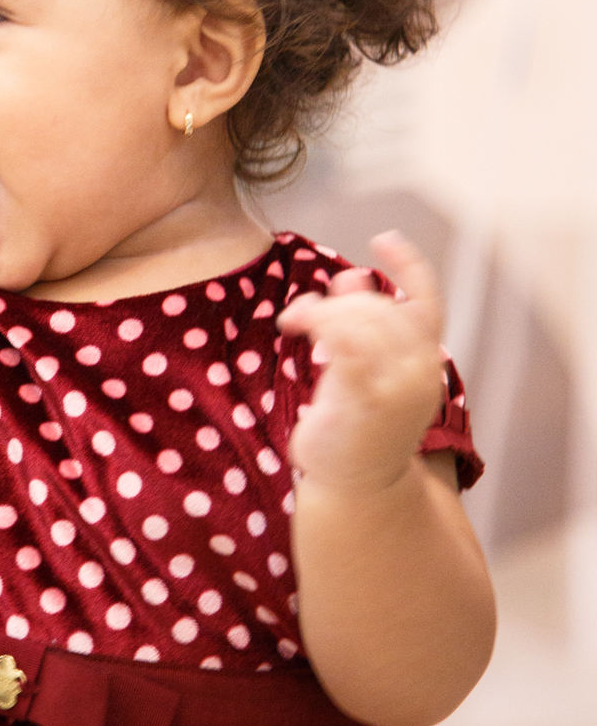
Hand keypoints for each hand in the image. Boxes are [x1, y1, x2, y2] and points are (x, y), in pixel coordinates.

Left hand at [277, 232, 444, 494]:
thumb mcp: (360, 369)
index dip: (410, 266)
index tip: (383, 238)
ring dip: (323, 311)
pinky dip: (319, 322)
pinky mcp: (368, 400)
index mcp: (425, 362)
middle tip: (307, 313)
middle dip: (340, 299)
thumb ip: (360, 323)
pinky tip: (296, 322)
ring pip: (362, 319)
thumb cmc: (356, 427)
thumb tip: (350, 274)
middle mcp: (421, 371)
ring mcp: (399, 386)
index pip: (428, 302)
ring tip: (296, 321)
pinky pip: (345, 343)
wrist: (358, 488)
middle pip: (381, 307)